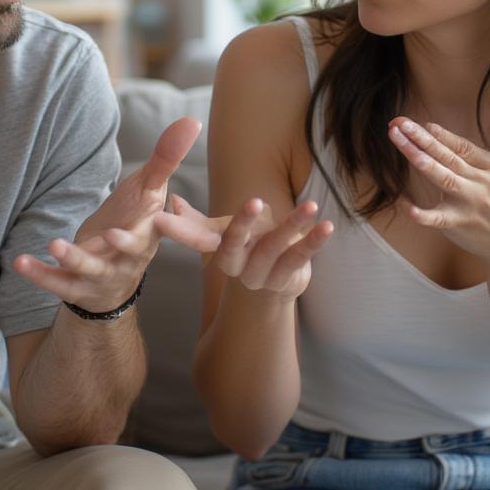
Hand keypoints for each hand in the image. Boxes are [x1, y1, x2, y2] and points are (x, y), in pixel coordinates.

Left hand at [13, 117, 201, 312]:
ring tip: (55, 244)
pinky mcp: (77, 285)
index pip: (160, 228)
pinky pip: (58, 282)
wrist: (115, 276)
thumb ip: (166, 158)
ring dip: (73, 258)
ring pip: (90, 269)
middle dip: (121, 247)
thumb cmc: (134, 223)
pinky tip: (21, 262)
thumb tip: (192, 121)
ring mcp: (103, 273)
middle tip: (110, 235)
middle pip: (130, 254)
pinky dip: (40, 273)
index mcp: (150, 233)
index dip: (162, 223)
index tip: (157, 213)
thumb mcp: (148, 191)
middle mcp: (130, 257)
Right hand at [155, 195, 332, 299]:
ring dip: (292, 226)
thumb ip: (194, 221)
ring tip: (309, 204)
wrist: (268, 289)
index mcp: (219, 252)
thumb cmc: (243, 251)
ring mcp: (263, 275)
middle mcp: (238, 266)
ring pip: (275, 249)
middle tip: (254, 201)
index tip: (163, 217)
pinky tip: (326, 226)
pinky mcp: (289, 279)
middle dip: (243, 224)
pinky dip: (314, 241)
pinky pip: (300, 258)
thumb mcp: (219, 235)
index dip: (180, 229)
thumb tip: (170, 200)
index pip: (196, 238)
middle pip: (236, 245)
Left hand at [387, 102, 489, 261]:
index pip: (465, 148)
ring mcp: (467, 205)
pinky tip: (404, 204)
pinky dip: (421, 213)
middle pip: (447, 158)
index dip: (446, 136)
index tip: (426, 124)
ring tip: (397, 141)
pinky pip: (436, 218)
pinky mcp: (457, 224)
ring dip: (417, 158)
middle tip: (399, 124)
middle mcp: (479, 185)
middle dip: (422, 139)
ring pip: (440, 178)